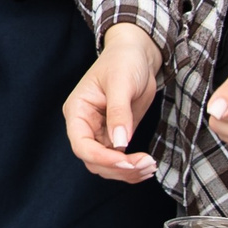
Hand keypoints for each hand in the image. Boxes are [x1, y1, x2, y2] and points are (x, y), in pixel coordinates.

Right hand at [64, 22, 160, 182]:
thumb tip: (120, 144)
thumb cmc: (123, 61)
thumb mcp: (121, 83)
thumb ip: (118, 113)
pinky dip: (132, 168)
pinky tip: (147, 166)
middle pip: (93, 161)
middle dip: (119, 168)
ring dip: (127, 172)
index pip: (81, 144)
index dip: (102, 158)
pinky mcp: (116, 136)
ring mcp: (100, 132)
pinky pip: (119, 160)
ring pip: (106, 166)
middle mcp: (85, 125)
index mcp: (78, 111)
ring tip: (150, 166)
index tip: (126, 162)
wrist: (137, 54)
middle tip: (146, 164)